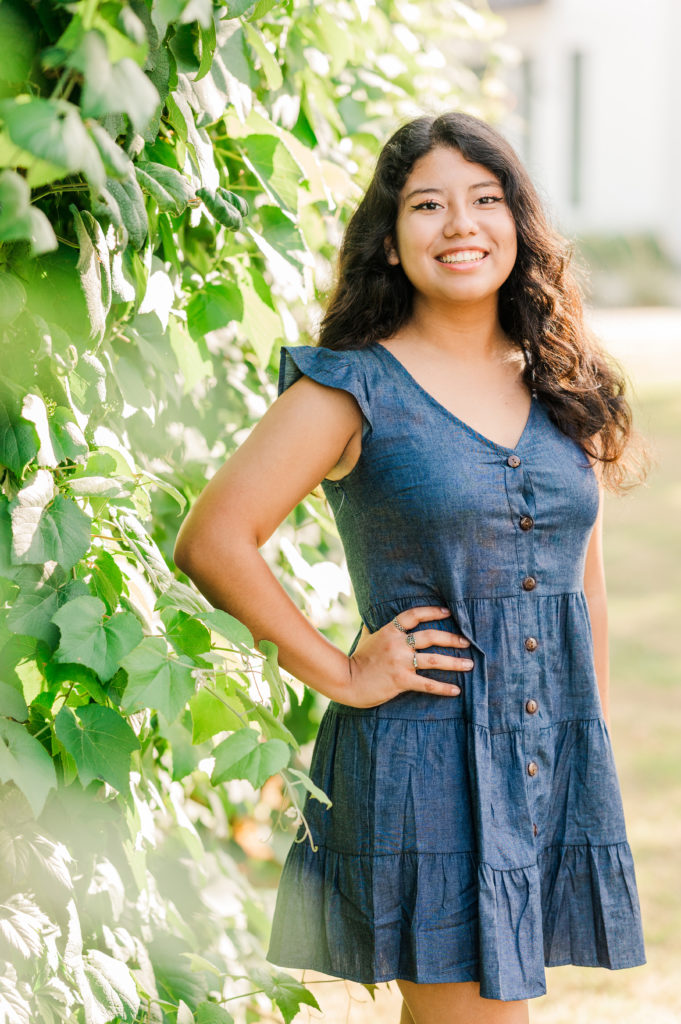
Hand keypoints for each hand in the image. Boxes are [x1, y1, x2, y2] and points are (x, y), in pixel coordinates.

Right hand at [343, 605, 473, 708]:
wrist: (347, 681)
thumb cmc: (357, 659)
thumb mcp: (367, 637)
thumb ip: (375, 627)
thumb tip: (373, 614)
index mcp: (390, 630)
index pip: (414, 615)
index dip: (432, 612)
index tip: (448, 612)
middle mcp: (397, 644)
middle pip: (431, 637)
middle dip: (451, 638)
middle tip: (466, 641)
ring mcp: (400, 662)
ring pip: (433, 659)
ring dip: (454, 662)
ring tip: (469, 664)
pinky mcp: (401, 681)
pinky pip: (427, 684)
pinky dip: (443, 687)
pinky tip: (456, 690)